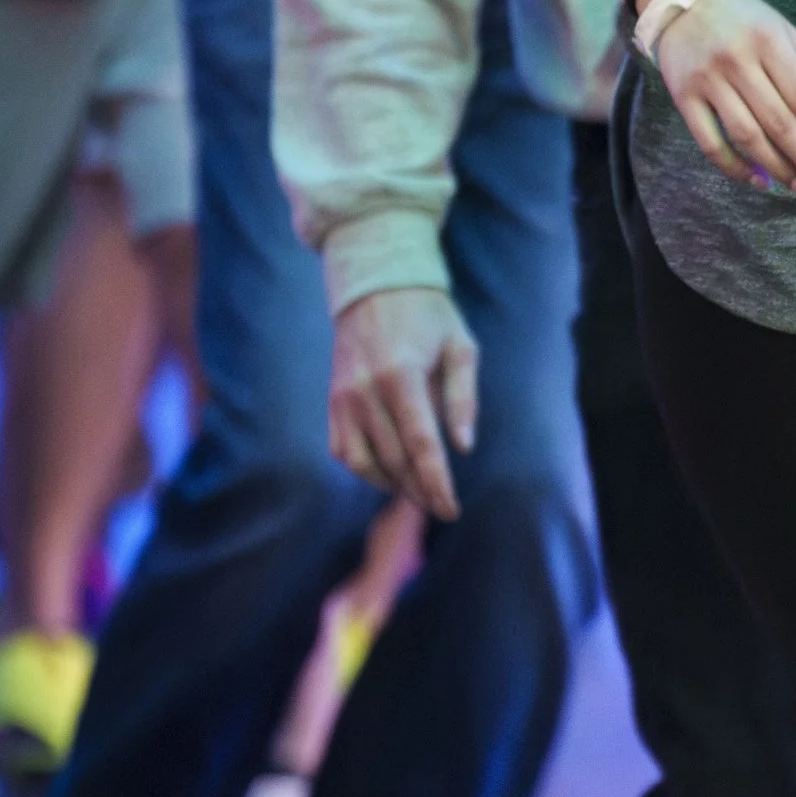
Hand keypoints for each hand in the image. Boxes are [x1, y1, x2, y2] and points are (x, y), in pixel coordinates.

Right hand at [329, 285, 476, 521]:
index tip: (451, 509)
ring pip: (366, 463)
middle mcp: (366, 390)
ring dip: (395, 486)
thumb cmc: (427, 317)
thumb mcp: (460, 346)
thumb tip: (463, 448)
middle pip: (395, 460)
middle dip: (421, 491)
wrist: (374, 286)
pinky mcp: (333, 402)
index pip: (421, 444)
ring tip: (420, 493)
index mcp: (402, 374)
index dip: (436, 483)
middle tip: (443, 507)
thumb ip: (463, 398)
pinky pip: (344, 452)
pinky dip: (367, 471)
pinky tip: (391, 475)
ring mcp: (344, 397)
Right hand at [653, 0, 795, 201]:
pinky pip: (710, 143)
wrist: (683, 1)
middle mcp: (738, 60)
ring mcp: (708, 80)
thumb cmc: (745, 21)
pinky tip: (759, 181)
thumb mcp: (783, 32)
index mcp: (770, 40)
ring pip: (747, 136)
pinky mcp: (682, 97)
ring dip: (777, 169)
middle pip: (780, 123)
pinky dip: (735, 168)